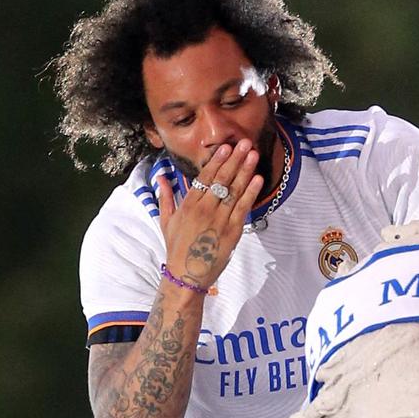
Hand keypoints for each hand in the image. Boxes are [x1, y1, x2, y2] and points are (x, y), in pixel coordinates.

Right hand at [154, 141, 264, 290]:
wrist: (187, 274)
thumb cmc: (177, 248)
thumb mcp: (167, 221)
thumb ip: (166, 197)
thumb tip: (160, 177)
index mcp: (189, 204)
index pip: (205, 177)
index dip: (217, 161)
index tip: (225, 147)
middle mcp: (204, 209)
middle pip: (222, 179)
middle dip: (234, 159)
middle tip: (244, 142)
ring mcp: (219, 219)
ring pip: (234, 190)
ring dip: (245, 170)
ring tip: (253, 154)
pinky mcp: (232, 231)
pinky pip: (243, 207)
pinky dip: (251, 192)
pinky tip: (258, 178)